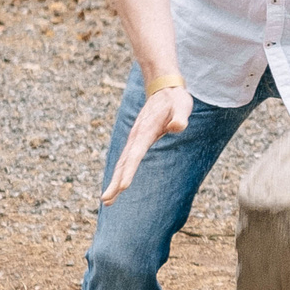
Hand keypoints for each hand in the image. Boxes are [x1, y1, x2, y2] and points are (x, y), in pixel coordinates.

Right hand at [99, 81, 192, 204]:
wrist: (164, 88)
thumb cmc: (175, 99)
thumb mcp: (182, 105)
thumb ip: (180, 116)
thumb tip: (178, 126)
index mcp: (146, 131)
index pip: (136, 154)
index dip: (130, 170)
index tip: (123, 186)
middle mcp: (136, 136)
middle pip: (123, 162)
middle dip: (115, 182)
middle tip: (106, 200)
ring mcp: (135, 139)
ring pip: (122, 163)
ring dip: (114, 181)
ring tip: (107, 201)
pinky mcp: (137, 141)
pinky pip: (126, 160)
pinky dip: (120, 173)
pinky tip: (117, 186)